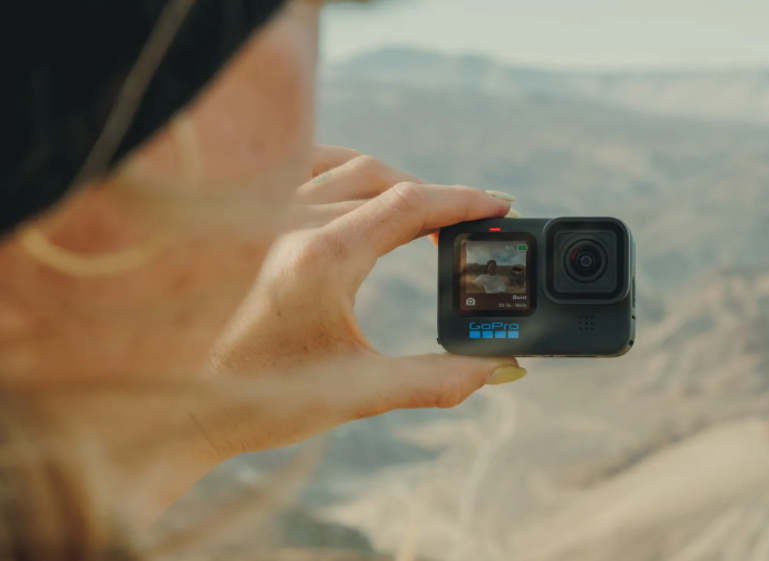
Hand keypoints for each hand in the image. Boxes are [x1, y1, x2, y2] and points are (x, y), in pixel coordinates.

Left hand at [203, 178, 526, 458]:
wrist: (181, 405)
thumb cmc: (263, 400)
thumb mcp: (360, 393)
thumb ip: (437, 380)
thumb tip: (498, 370)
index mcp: (323, 257)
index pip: (410, 204)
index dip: (463, 201)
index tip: (498, 206)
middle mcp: (290, 221)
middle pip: (383, 180)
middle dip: (434, 197)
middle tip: (466, 224)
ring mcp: (263, 214)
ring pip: (345, 167)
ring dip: (393, 183)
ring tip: (421, 212)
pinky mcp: (245, 219)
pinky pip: (304, 167)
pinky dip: (344, 171)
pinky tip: (357, 191)